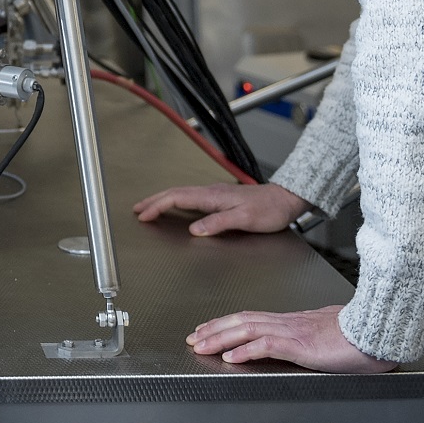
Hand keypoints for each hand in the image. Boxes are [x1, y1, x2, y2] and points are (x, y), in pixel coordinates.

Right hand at [133, 181, 308, 235]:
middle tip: (137, 209)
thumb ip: (218, 223)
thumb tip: (194, 230)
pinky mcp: (220, 199)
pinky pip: (190, 198)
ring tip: (150, 208)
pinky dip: (176, 202)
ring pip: (181, 195)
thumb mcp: (245, 219)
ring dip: (163, 201)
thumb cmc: (269, 210)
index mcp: (212, 196)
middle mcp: (211, 192)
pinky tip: (176, 208)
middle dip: (154, 201)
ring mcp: (215, 194)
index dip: (158, 206)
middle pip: (175, 193)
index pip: (177, 198)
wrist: (286, 199)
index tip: (143, 215)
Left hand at [188, 305, 397, 371]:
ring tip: (202, 345)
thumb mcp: (326, 334)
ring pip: (247, 329)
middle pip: (242, 320)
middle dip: (214, 328)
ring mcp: (293, 331)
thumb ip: (309, 336)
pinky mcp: (301, 345)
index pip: (251, 317)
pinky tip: (232, 356)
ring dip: (221, 338)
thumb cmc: (359, 335)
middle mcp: (288, 322)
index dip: (226, 322)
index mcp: (293, 321)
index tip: (207, 328)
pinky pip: (267, 345)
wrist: (378, 332)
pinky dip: (246, 350)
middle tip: (194, 336)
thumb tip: (302, 341)